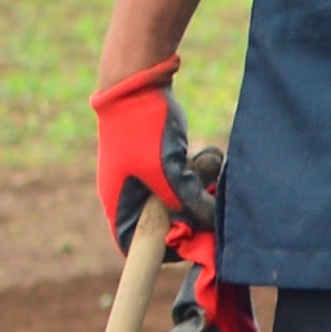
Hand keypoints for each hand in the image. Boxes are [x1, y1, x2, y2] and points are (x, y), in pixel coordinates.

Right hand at [91, 54, 219, 250]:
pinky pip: (186, 178)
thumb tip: (210, 224)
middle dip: (193, 210)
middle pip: (167, 224)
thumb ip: (185, 202)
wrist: (136, 84)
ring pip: (183, 199)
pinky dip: (199, 169)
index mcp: (120, 206)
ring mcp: (146, 179)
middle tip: (208, 192)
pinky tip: (204, 151)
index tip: (196, 234)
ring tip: (202, 160)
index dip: (168, 247)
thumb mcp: (165, 171)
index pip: (139, 246)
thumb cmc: (142, 130)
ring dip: (200, 185)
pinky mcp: (162, 162)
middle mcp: (131, 197)